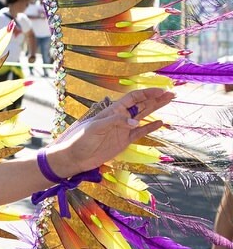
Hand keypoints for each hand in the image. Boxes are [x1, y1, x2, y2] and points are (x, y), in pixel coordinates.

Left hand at [43, 89, 171, 178]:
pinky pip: (140, 132)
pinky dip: (150, 127)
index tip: (160, 91)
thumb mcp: (96, 128)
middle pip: (142, 104)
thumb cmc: (81, 140)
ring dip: (156, 109)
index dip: (147, 93)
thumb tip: (135, 122)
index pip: (134, 98)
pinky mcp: (124, 141)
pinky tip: (160, 123)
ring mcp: (124, 129)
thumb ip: (115, 122)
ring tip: (169, 102)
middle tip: (172, 94)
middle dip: (156, 98)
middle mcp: (121, 117)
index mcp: (113, 110)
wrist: (76, 158)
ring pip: (143, 116)